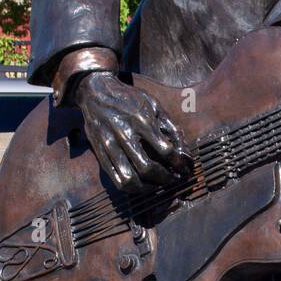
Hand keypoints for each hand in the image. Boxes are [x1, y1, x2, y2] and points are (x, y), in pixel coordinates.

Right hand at [74, 72, 189, 192]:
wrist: (96, 93)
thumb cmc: (129, 99)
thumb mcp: (153, 104)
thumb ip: (170, 127)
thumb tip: (184, 152)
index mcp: (141, 120)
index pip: (165, 150)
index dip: (179, 163)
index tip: (185, 169)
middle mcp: (124, 134)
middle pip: (147, 168)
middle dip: (165, 178)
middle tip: (174, 179)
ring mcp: (109, 146)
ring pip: (129, 179)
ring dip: (148, 188)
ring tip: (158, 185)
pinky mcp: (100, 154)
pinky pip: (116, 179)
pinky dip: (132, 187)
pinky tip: (142, 184)